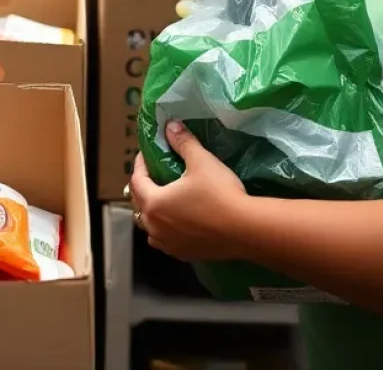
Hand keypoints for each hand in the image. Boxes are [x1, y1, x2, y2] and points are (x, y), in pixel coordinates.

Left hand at [128, 121, 248, 261]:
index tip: (147, 154)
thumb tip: (170, 126)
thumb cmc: (219, 193)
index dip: (140, 164)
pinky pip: (165, 241)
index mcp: (153, 203)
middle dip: (143, 186)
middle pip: (139, 203)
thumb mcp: (200, 161)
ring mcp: (169, 244)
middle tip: (153, 172)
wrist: (246, 229)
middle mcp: (155, 227)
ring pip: (149, 226)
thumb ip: (183, 142)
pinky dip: (164, 230)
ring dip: (151, 212)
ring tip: (162, 199)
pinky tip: (177, 222)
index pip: (136, 180)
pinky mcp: (185, 255)